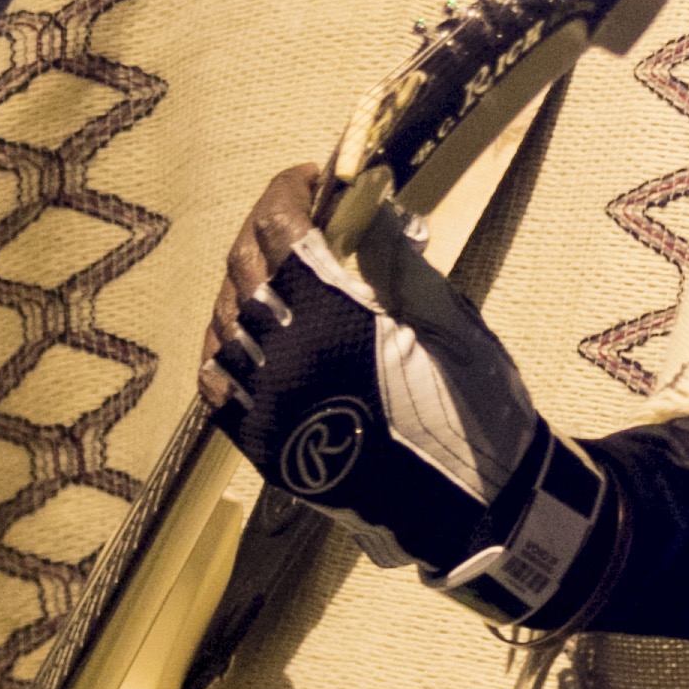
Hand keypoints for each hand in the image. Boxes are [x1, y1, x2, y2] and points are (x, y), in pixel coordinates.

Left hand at [202, 161, 615, 628]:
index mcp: (334, 318)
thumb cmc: (473, 409)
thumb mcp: (449, 322)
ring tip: (275, 273)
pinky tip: (246, 333)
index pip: (282, 231)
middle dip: (265, 230)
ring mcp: (267, 404)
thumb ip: (397, 261)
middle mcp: (286, 357)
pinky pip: (216, 384)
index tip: (311, 178)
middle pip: (244, 269)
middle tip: (296, 217)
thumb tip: (369, 205)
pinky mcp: (263, 446)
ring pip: (224, 322)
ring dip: (244, 284)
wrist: (472, 509)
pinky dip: (224, 347)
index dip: (289, 193)